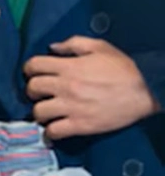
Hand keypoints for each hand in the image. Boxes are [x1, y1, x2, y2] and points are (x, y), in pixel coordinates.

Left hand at [24, 37, 161, 139]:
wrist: (146, 91)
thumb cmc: (125, 69)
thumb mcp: (100, 47)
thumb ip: (73, 44)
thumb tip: (53, 47)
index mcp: (68, 66)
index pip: (33, 65)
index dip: (30, 69)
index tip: (34, 73)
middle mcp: (66, 86)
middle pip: (32, 88)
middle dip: (32, 90)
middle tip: (40, 93)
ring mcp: (72, 107)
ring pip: (38, 112)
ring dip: (39, 111)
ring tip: (46, 111)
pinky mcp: (80, 125)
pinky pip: (54, 131)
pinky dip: (50, 132)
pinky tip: (52, 130)